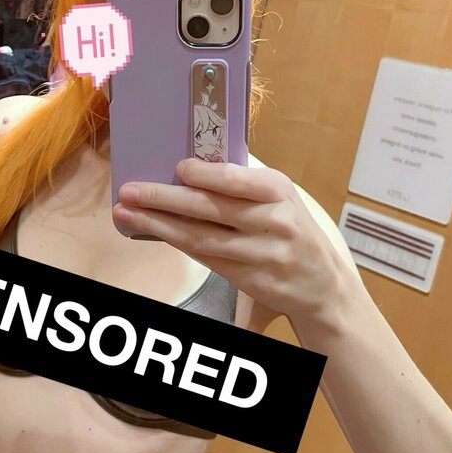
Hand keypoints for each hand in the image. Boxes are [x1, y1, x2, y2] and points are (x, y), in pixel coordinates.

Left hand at [112, 158, 348, 324]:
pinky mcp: (252, 280)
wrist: (323, 285)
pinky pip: (206, 259)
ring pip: (202, 238)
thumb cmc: (291, 230)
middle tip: (129, 191)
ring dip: (159, 225)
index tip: (174, 167)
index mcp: (279, 190)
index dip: (202, 175)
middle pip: (210, 208)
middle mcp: (274, 221)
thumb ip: (242, 185)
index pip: (235, 180)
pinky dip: (177, 244)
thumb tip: (186, 170)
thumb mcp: (279, 198)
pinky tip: (155, 233)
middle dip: (163, 198)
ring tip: (128, 214)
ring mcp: (264, 254)